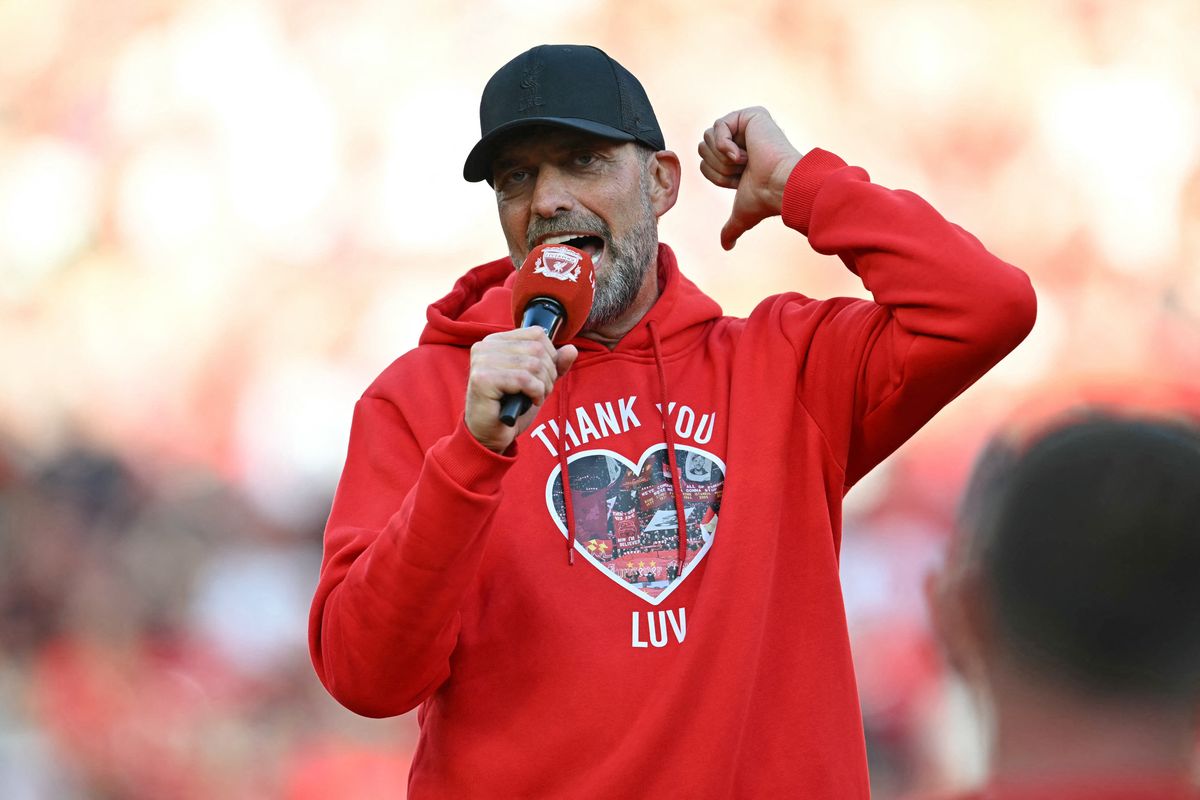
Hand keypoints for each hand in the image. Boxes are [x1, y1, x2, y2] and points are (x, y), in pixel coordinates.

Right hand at [465, 328, 578, 451]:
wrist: (490, 435)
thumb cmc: (511, 407)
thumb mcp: (538, 382)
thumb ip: (555, 364)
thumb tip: (572, 349)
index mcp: (496, 340)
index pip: (536, 333)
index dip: (550, 356)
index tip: (542, 377)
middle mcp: (485, 346)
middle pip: (537, 348)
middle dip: (548, 374)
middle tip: (540, 391)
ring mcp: (482, 361)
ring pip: (533, 364)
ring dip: (543, 385)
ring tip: (534, 397)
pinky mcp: (482, 379)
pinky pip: (524, 379)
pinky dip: (535, 392)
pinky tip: (530, 401)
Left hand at [698, 106, 802, 249]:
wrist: (779, 187)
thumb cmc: (764, 200)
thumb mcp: (742, 214)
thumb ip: (732, 228)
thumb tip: (726, 246)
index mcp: (738, 158)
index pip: (705, 162)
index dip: (717, 176)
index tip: (740, 181)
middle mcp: (742, 139)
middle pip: (702, 147)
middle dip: (718, 166)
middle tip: (743, 171)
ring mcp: (747, 126)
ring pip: (707, 137)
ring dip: (724, 157)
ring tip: (746, 162)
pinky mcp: (751, 115)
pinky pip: (718, 126)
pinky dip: (725, 145)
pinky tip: (744, 154)